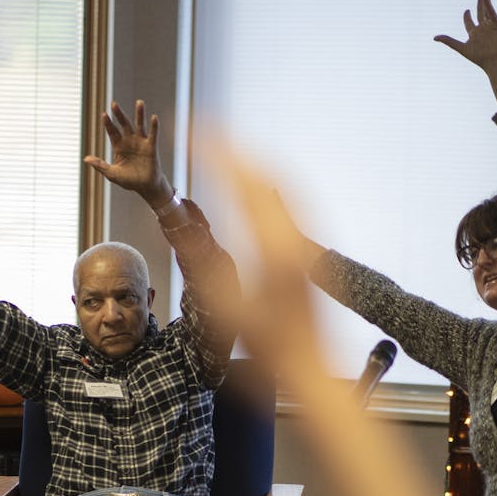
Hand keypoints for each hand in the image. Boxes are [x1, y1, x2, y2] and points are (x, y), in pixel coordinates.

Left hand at [82, 100, 171, 206]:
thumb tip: (85, 159)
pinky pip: (153, 135)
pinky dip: (154, 126)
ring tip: (139, 102)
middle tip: (113, 104)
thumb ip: (100, 165)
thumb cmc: (128, 180)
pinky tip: (153, 117)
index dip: (108, 123)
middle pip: (123, 124)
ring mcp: (141, 143)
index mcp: (118, 145)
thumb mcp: (112, 174)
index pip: (112, 131)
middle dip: (119, 114)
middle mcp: (129, 141)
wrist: (145, 187)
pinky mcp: (151, 147)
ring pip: (139, 125)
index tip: (103, 114)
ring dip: (139, 114)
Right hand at [213, 149, 326, 383]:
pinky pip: (289, 200)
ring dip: (251, 160)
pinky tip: (261, 182)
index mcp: (272, 247)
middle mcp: (292, 238)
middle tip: (202, 128)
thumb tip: (182, 232)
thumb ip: (206, 268)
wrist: (314, 368)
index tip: (191, 133)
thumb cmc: (272, 348)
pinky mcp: (306, 252)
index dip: (214, 151)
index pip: (241, 182)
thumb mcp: (231, 311)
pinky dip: (267, 181)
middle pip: (262, 173)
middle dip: (230, 145)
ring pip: (279, 183)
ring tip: (226, 146)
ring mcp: (302, 243)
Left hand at [434, 0, 496, 109]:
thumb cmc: (478, 57)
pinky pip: (491, 11)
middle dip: (479, 4)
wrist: (494, 61)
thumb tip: (434, 37)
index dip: (467, 16)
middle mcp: (482, 29)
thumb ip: (448, 41)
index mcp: (474, 34)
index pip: (469, 23)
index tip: (466, 11)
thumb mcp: (460, 48)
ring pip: (486, 9)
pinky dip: (488, 3)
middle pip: (480, 13)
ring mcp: (490, 26)